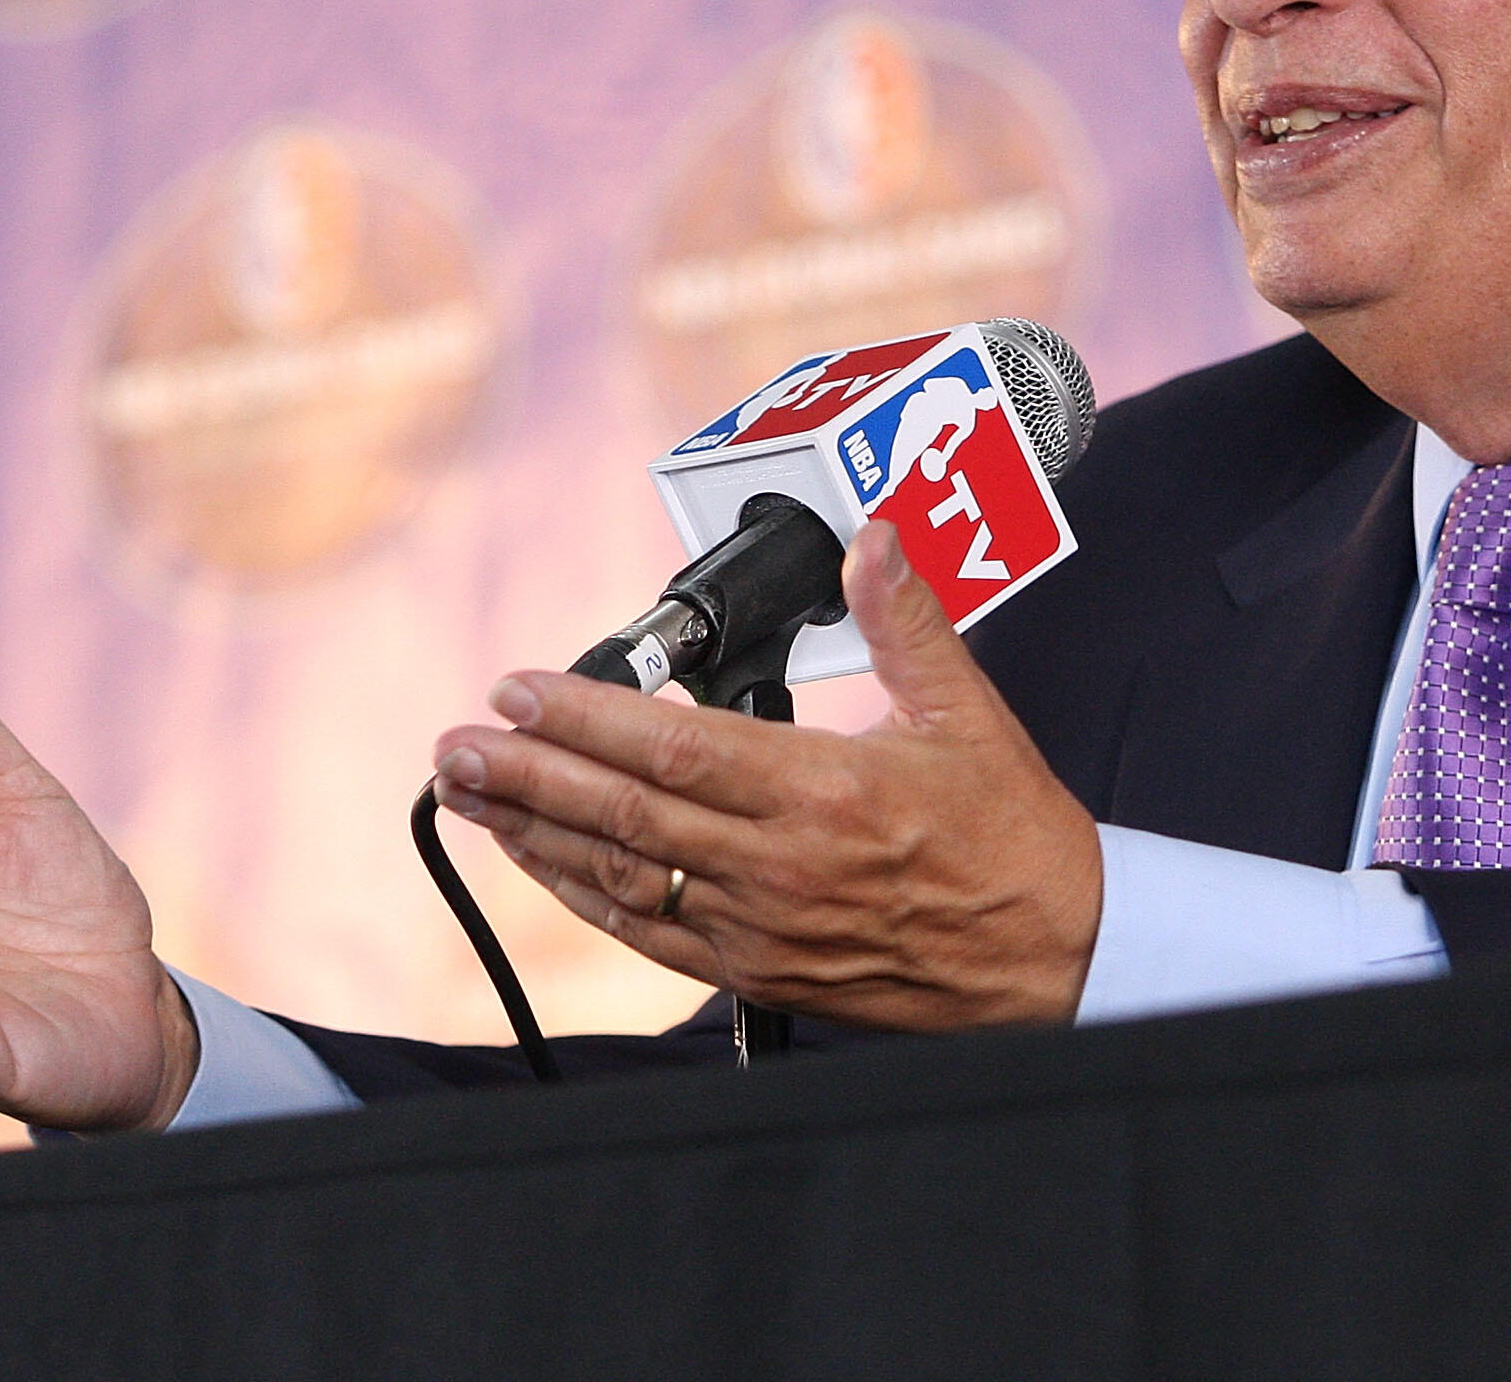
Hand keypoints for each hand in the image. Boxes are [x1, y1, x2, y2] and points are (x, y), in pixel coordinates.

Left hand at [433, 522, 1103, 1030]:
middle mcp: (779, 867)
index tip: (519, 690)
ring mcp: (760, 928)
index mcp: (824, 793)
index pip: (674, 749)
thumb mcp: (968, 714)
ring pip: (622, 876)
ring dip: (536, 832)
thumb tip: (873, 537)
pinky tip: (543, 862)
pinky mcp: (759, 972)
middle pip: (624, 815)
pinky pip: (649, 934)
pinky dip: (585, 895)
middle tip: (457, 744)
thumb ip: (907, 620)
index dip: (584, 719)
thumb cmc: (1015, 841)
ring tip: (468, 795)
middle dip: (527, 775)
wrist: (1053, 959)